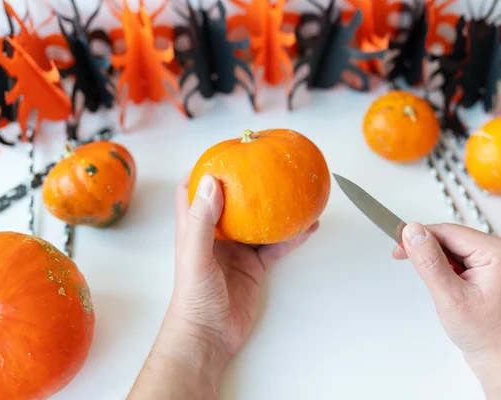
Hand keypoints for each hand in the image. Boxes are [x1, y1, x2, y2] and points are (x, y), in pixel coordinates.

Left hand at [128, 174, 317, 398]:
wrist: (210, 336)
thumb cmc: (194, 298)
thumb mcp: (195, 256)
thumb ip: (201, 221)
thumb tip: (210, 180)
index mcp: (195, 228)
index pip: (191, 192)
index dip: (202, 172)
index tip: (223, 153)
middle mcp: (216, 235)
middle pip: (231, 201)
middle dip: (247, 183)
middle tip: (267, 163)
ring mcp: (237, 250)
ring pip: (260, 222)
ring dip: (276, 208)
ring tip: (295, 190)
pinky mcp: (255, 266)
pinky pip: (277, 246)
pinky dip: (292, 237)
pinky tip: (309, 226)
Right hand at [393, 223, 500, 398]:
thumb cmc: (485, 334)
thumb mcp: (449, 296)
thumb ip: (429, 261)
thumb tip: (412, 231)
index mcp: (497, 252)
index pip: (448, 231)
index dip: (419, 238)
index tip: (397, 248)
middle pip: (452, 238)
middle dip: (428, 251)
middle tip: (406, 262)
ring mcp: (498, 262)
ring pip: (454, 248)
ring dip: (437, 262)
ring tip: (437, 288)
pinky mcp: (492, 272)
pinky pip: (462, 260)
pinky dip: (447, 270)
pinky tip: (446, 288)